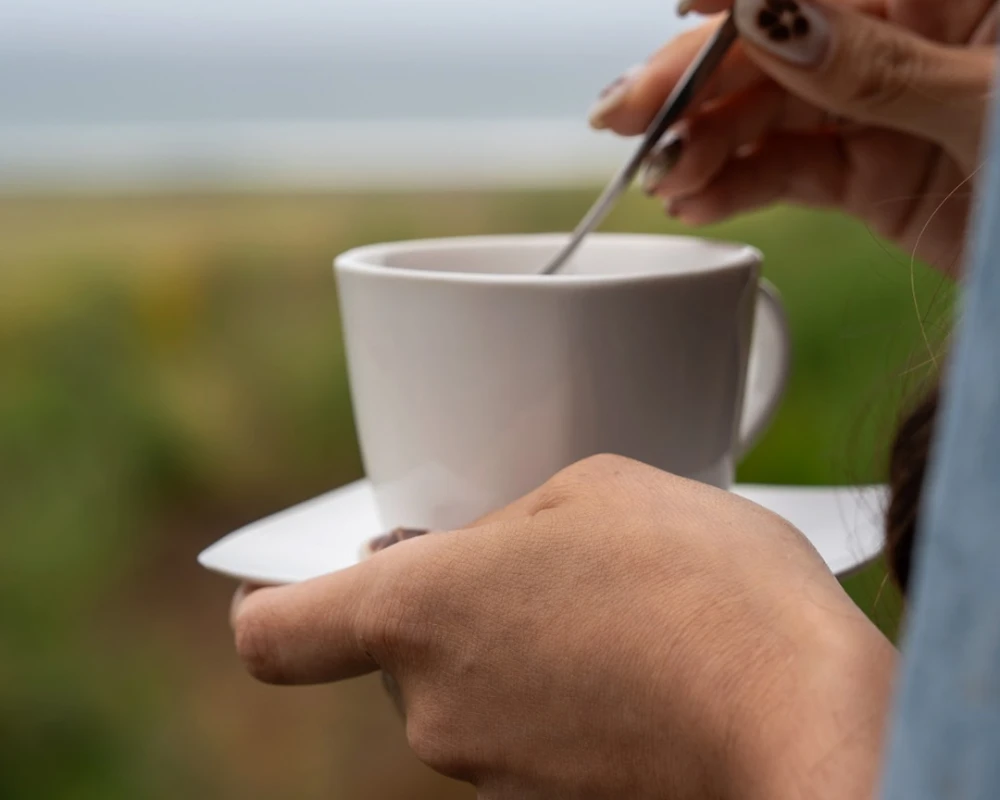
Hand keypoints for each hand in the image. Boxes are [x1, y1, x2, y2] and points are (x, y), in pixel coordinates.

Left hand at [232, 456, 895, 799]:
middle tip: (529, 557)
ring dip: (508, 640)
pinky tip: (628, 656)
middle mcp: (436, 709)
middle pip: (394, 652)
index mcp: (421, 614)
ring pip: (464, 687)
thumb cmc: (699, 581)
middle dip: (445, 602)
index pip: (275, 636)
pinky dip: (549, 689)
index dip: (270, 600)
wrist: (804, 713)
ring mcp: (493, 769)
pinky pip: (519, 727)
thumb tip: (467, 557)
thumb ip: (500, 522)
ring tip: (604, 603)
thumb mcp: (590, 492)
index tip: (285, 580)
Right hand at [590, 0, 996, 273]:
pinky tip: (696, 202)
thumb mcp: (988, 107)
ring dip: (705, 144)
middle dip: (693, 79)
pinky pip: (786, 170)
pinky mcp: (867, 172)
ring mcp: (881, 106)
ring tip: (664, 179)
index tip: (675, 7)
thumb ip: (874, 62)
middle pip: (775, 42)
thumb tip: (765, 3)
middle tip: (623, 116)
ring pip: (767, 111)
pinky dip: (736, 187)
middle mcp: (906, 35)